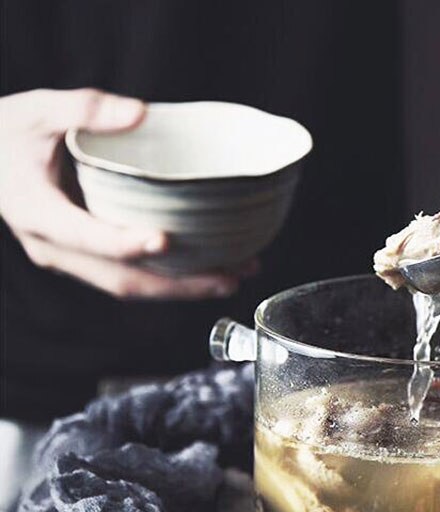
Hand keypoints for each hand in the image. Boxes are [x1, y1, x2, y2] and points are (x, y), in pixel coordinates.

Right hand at [0, 89, 245, 298]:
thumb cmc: (4, 135)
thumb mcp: (35, 110)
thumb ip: (84, 109)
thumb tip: (138, 113)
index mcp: (39, 212)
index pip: (87, 236)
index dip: (125, 242)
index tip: (164, 239)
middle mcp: (55, 248)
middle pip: (122, 280)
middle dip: (179, 285)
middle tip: (229, 275)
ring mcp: (72, 260)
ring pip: (130, 287)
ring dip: (182, 289)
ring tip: (232, 277)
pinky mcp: (86, 260)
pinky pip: (129, 279)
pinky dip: (168, 280)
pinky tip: (205, 270)